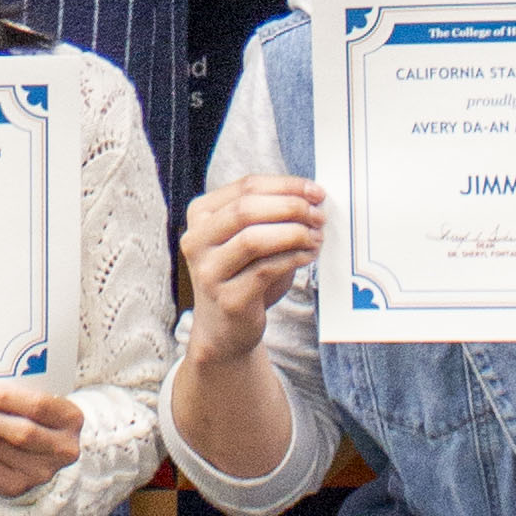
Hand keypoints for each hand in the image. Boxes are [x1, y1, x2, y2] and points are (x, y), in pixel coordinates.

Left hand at [0, 380, 83, 497]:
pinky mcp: (16, 485)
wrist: (43, 450)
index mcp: (70, 418)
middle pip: (18, 433)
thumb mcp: (37, 399)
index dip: (5, 398)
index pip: (38, 406)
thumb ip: (14, 391)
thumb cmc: (34, 412)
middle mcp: (61, 449)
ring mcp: (39, 472)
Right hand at [179, 177, 323, 362]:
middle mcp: (196, 239)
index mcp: (201, 214)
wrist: (225, 329)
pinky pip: (264, 270)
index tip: (316, 191)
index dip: (285, 186)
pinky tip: (308, 256)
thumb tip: (311, 197)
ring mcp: (208, 271)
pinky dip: (292, 258)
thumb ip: (269, 215)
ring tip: (316, 236)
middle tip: (319, 215)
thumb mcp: (248, 237)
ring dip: (293, 233)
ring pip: (253, 238)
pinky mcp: (226, 298)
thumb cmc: (242, 275)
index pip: (246, 186)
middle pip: (246, 209)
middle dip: (290, 207)